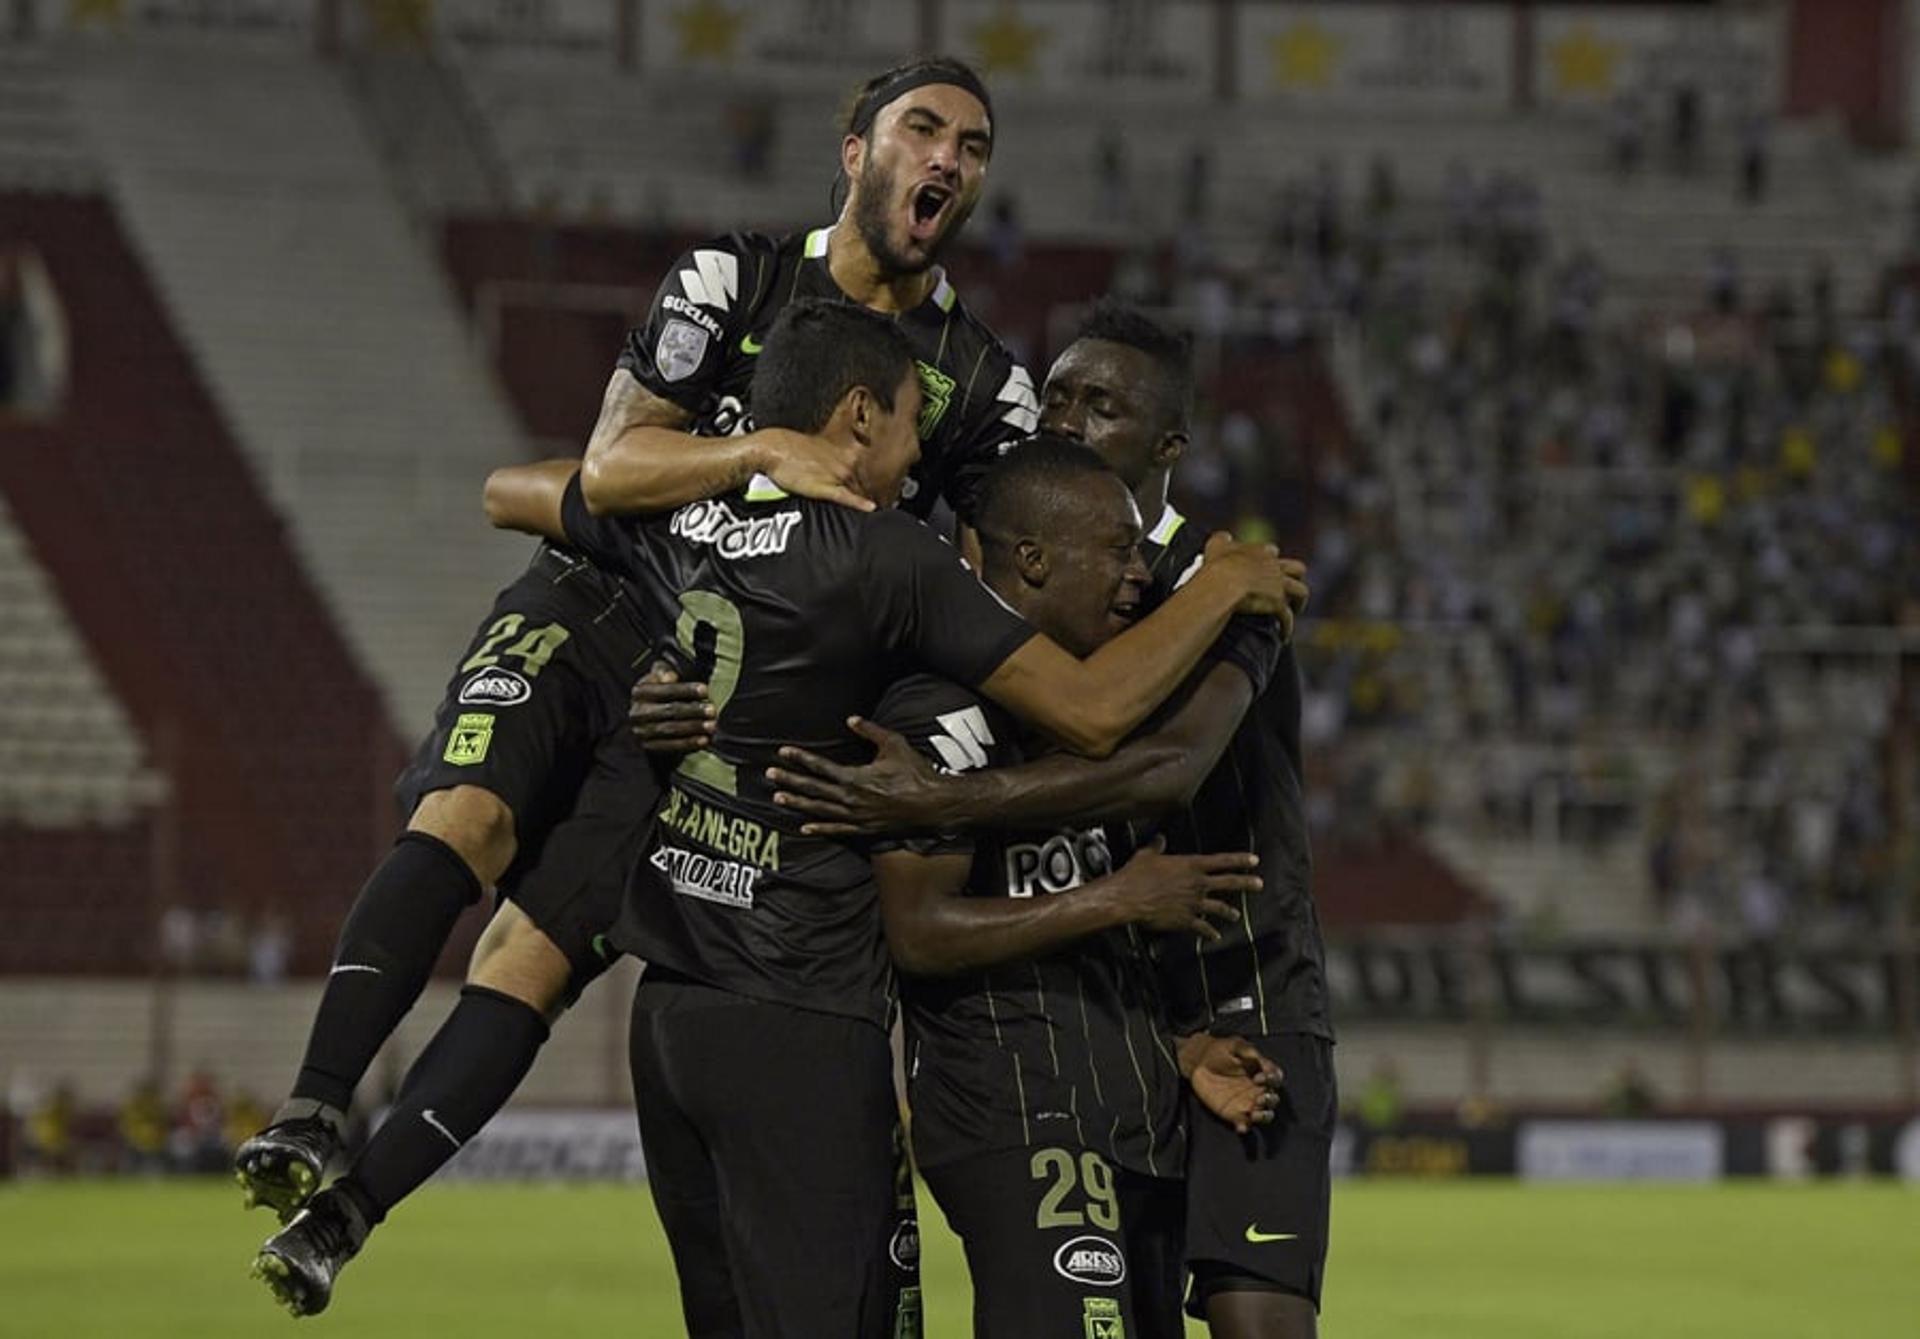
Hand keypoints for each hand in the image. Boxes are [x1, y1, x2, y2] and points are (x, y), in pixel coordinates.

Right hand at [628, 662, 713, 753]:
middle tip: (712, 710)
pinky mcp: (648, 747)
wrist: (647, 720)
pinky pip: (669, 747)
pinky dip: (688, 744)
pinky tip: (703, 740)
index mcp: (640, 692)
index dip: (685, 690)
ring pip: (670, 729)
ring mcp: (641, 731)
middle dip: (693, 710)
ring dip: (693, 728)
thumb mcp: (659, 677)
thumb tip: (670, 677)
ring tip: (712, 725)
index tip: (705, 690)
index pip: (664, 690)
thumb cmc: (660, 694)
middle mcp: (637, 712)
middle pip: (669, 711)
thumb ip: (663, 671)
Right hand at [753, 428, 875, 512]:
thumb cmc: (789, 448)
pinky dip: (860, 503)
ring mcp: (836, 475)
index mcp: (844, 452)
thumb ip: (831, 459)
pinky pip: (847, 497)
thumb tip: (834, 470)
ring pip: (858, 490)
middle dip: (867, 493)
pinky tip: (870, 508)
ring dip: (862, 498)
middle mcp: (844, 462)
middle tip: (875, 503)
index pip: (863, 471)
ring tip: (867, 512)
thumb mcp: (816, 449)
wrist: (772, 447)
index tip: (872, 490)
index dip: (866, 483)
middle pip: (863, 483)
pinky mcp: (825, 487)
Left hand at [767, 717, 947, 835]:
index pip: (820, 766)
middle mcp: (851, 799)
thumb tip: (851, 719)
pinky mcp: (865, 829)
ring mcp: (856, 816)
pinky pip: (837, 829)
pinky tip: (804, 826)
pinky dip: (820, 828)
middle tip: (769, 775)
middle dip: (790, 781)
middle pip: (813, 789)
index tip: (783, 753)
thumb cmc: (915, 772)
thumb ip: (870, 731)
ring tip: (778, 798)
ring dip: (798, 803)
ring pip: (820, 810)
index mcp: (855, 777)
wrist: (933, 804)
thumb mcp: (894, 744)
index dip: (800, 759)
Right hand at [1100, 837, 1257, 940]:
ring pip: (1219, 908)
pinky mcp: (1186, 920)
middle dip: (1246, 883)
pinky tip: (1214, 936)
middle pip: (1228, 883)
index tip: (1254, 860)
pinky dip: (1210, 932)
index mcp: (1191, 865)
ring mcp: (1194, 904)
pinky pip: (1203, 928)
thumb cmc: (1136, 875)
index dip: (1239, 860)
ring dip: (1229, 912)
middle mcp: (1197, 884)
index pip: (1222, 861)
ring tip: (1236, 915)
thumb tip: (1160, 838)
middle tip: (1259, 884)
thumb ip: (1157, 847)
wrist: (1128, 898)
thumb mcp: (1147, 856)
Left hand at [1181, 1035, 1283, 1134]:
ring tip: (1255, 1114)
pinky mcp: (1234, 1114)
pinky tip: (1241, 1127)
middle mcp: (1258, 1090)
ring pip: (1263, 1115)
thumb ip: (1248, 1050)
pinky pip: (1243, 1124)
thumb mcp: (1234, 1045)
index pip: (1275, 1079)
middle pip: (1273, 1100)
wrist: (1199, 1062)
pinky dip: (1244, 1128)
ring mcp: (1247, 1104)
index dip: (1272, 1079)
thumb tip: (1260, 1059)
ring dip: (1263, 1116)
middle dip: (1270, 1100)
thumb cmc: (1220, 1050)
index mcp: (1262, 1073)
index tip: (1259, 1077)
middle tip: (1260, 1097)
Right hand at [1203, 533, 1309, 638]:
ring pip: (1301, 591)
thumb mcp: (1216, 546)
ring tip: (1295, 611)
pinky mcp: (1278, 603)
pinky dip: (1287, 627)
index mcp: (1260, 553)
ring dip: (1299, 602)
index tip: (1267, 567)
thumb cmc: (1217, 566)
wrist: (1223, 583)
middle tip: (1287, 588)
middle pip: (1296, 568)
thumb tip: (1225, 537)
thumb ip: (1222, 540)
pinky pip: (1287, 617)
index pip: (1271, 551)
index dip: (1270, 559)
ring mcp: (1279, 585)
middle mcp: (1274, 566)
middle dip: (1294, 577)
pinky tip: (1283, 635)